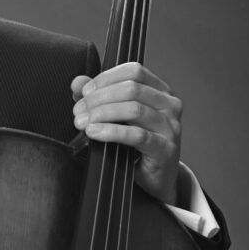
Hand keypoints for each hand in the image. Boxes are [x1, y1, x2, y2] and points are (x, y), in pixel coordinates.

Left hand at [71, 62, 181, 204]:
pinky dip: (111, 132)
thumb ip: (98, 96)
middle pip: (131, 89)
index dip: (106, 78)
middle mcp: (169, 105)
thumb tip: (77, 82)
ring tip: (82, 123)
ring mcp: (170, 126)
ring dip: (102, 114)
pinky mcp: (165, 148)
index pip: (134, 71)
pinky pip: (136, 135)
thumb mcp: (116, 117)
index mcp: (160, 91)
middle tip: (78, 110)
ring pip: (134, 109)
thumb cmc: (136, 145)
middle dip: (99, 98)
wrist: (155, 178)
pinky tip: (94, 132)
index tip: (85, 91)